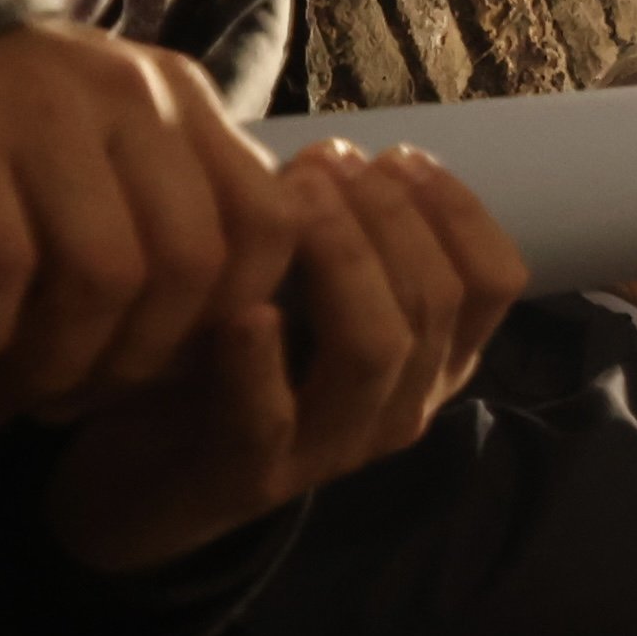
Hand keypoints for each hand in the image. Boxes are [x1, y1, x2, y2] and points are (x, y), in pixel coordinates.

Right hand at [0, 21, 293, 425]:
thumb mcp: (99, 136)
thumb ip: (156, 199)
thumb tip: (188, 344)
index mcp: (180, 102)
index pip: (261, 227)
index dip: (217, 324)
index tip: (147, 372)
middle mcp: (129, 99)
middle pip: (184, 267)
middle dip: (125, 366)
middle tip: (56, 406)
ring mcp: (40, 112)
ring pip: (98, 278)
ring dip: (44, 370)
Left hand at [41, 144, 520, 573]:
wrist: (142, 481)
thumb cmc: (231, 363)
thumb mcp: (303, 295)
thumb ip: (338, 241)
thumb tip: (341, 155)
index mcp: (434, 361)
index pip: (494, 281)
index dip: (458, 210)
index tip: (399, 154)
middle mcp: (402, 406)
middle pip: (436, 301)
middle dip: (388, 215)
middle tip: (329, 159)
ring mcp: (333, 449)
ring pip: (376, 349)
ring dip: (341, 258)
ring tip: (289, 198)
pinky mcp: (251, 477)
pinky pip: (272, 415)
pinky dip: (261, 360)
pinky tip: (244, 307)